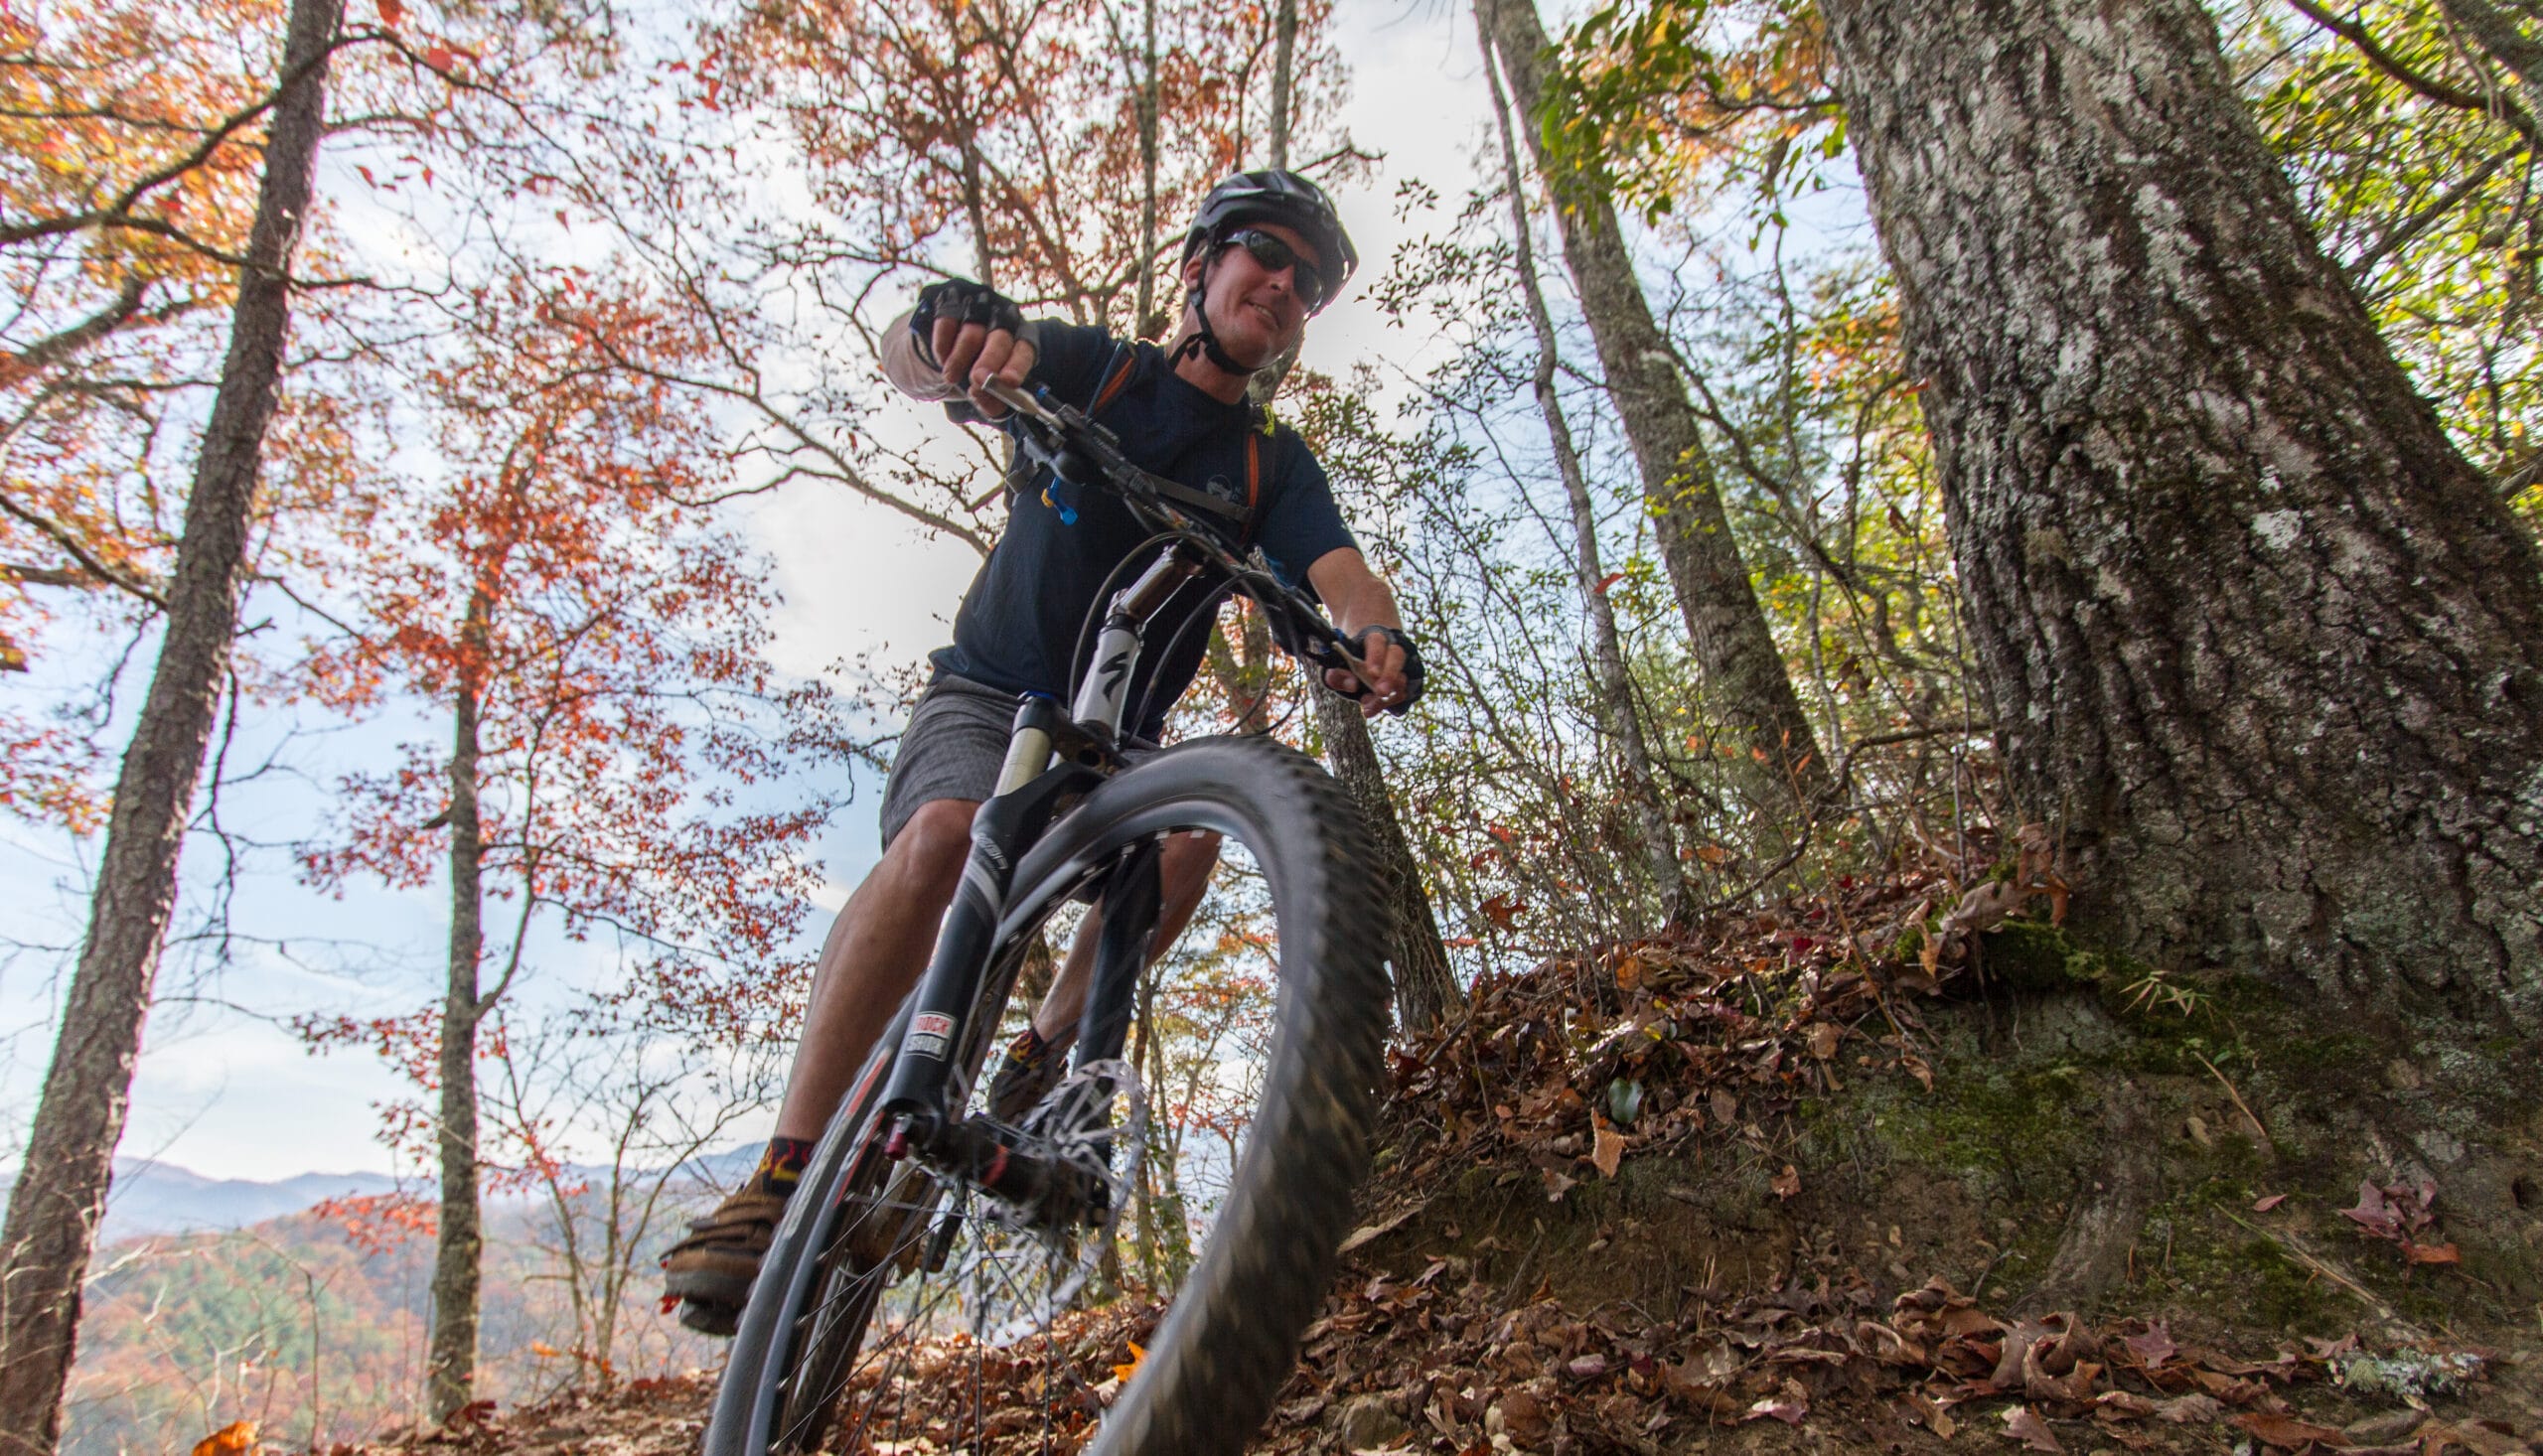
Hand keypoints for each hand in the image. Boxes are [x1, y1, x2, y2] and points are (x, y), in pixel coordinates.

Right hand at [911, 279, 1035, 418]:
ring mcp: (978, 305)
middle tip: (977, 380)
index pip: (1025, 350)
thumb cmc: (975, 365)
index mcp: (1021, 338)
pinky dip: (942, 345)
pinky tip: (942, 358)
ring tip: (950, 377)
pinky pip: (947, 323)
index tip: (1009, 382)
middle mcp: (1004, 317)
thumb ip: (991, 399)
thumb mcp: (987, 384)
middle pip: (999, 339)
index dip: (1017, 366)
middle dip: (988, 363)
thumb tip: (988, 403)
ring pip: (972, 333)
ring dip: (959, 360)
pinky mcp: (952, 299)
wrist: (945, 340)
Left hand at [1325, 626, 1421, 717]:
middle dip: (1390, 676)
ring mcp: (1402, 666)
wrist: (1363, 658)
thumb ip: (1337, 673)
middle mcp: (1392, 649)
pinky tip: (1370, 710)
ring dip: (1387, 696)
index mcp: (1374, 638)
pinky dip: (1387, 704)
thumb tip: (1352, 685)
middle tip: (1381, 692)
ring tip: (1367, 706)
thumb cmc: (1349, 660)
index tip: (1372, 673)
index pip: (1377, 642)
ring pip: (1402, 679)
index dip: (1376, 657)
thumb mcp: (1337, 666)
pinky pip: (1402, 694)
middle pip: (1397, 657)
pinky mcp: (1405, 682)